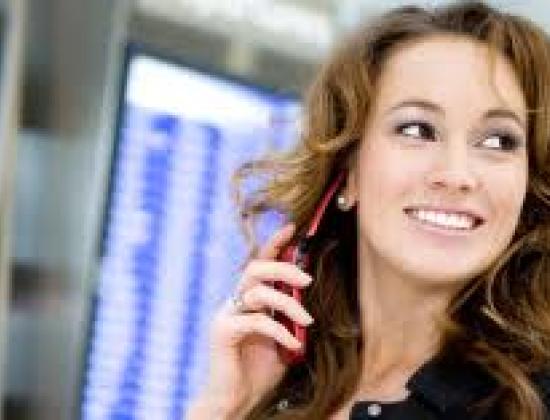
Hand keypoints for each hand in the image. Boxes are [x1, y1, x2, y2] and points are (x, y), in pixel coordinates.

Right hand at [187, 223, 313, 418]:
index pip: (259, 264)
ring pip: (257, 292)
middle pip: (254, 269)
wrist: (238, 399)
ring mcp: (226, 315)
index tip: (292, 228)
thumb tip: (309, 297)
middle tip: (307, 281)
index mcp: (248, 300)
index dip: (274, 245)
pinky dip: (278, 330)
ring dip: (287, 303)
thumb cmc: (260, 370)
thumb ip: (289, 317)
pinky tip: (293, 344)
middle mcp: (235, 302)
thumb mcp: (282, 338)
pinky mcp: (222, 332)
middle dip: (283, 269)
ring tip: (307, 320)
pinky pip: (255, 321)